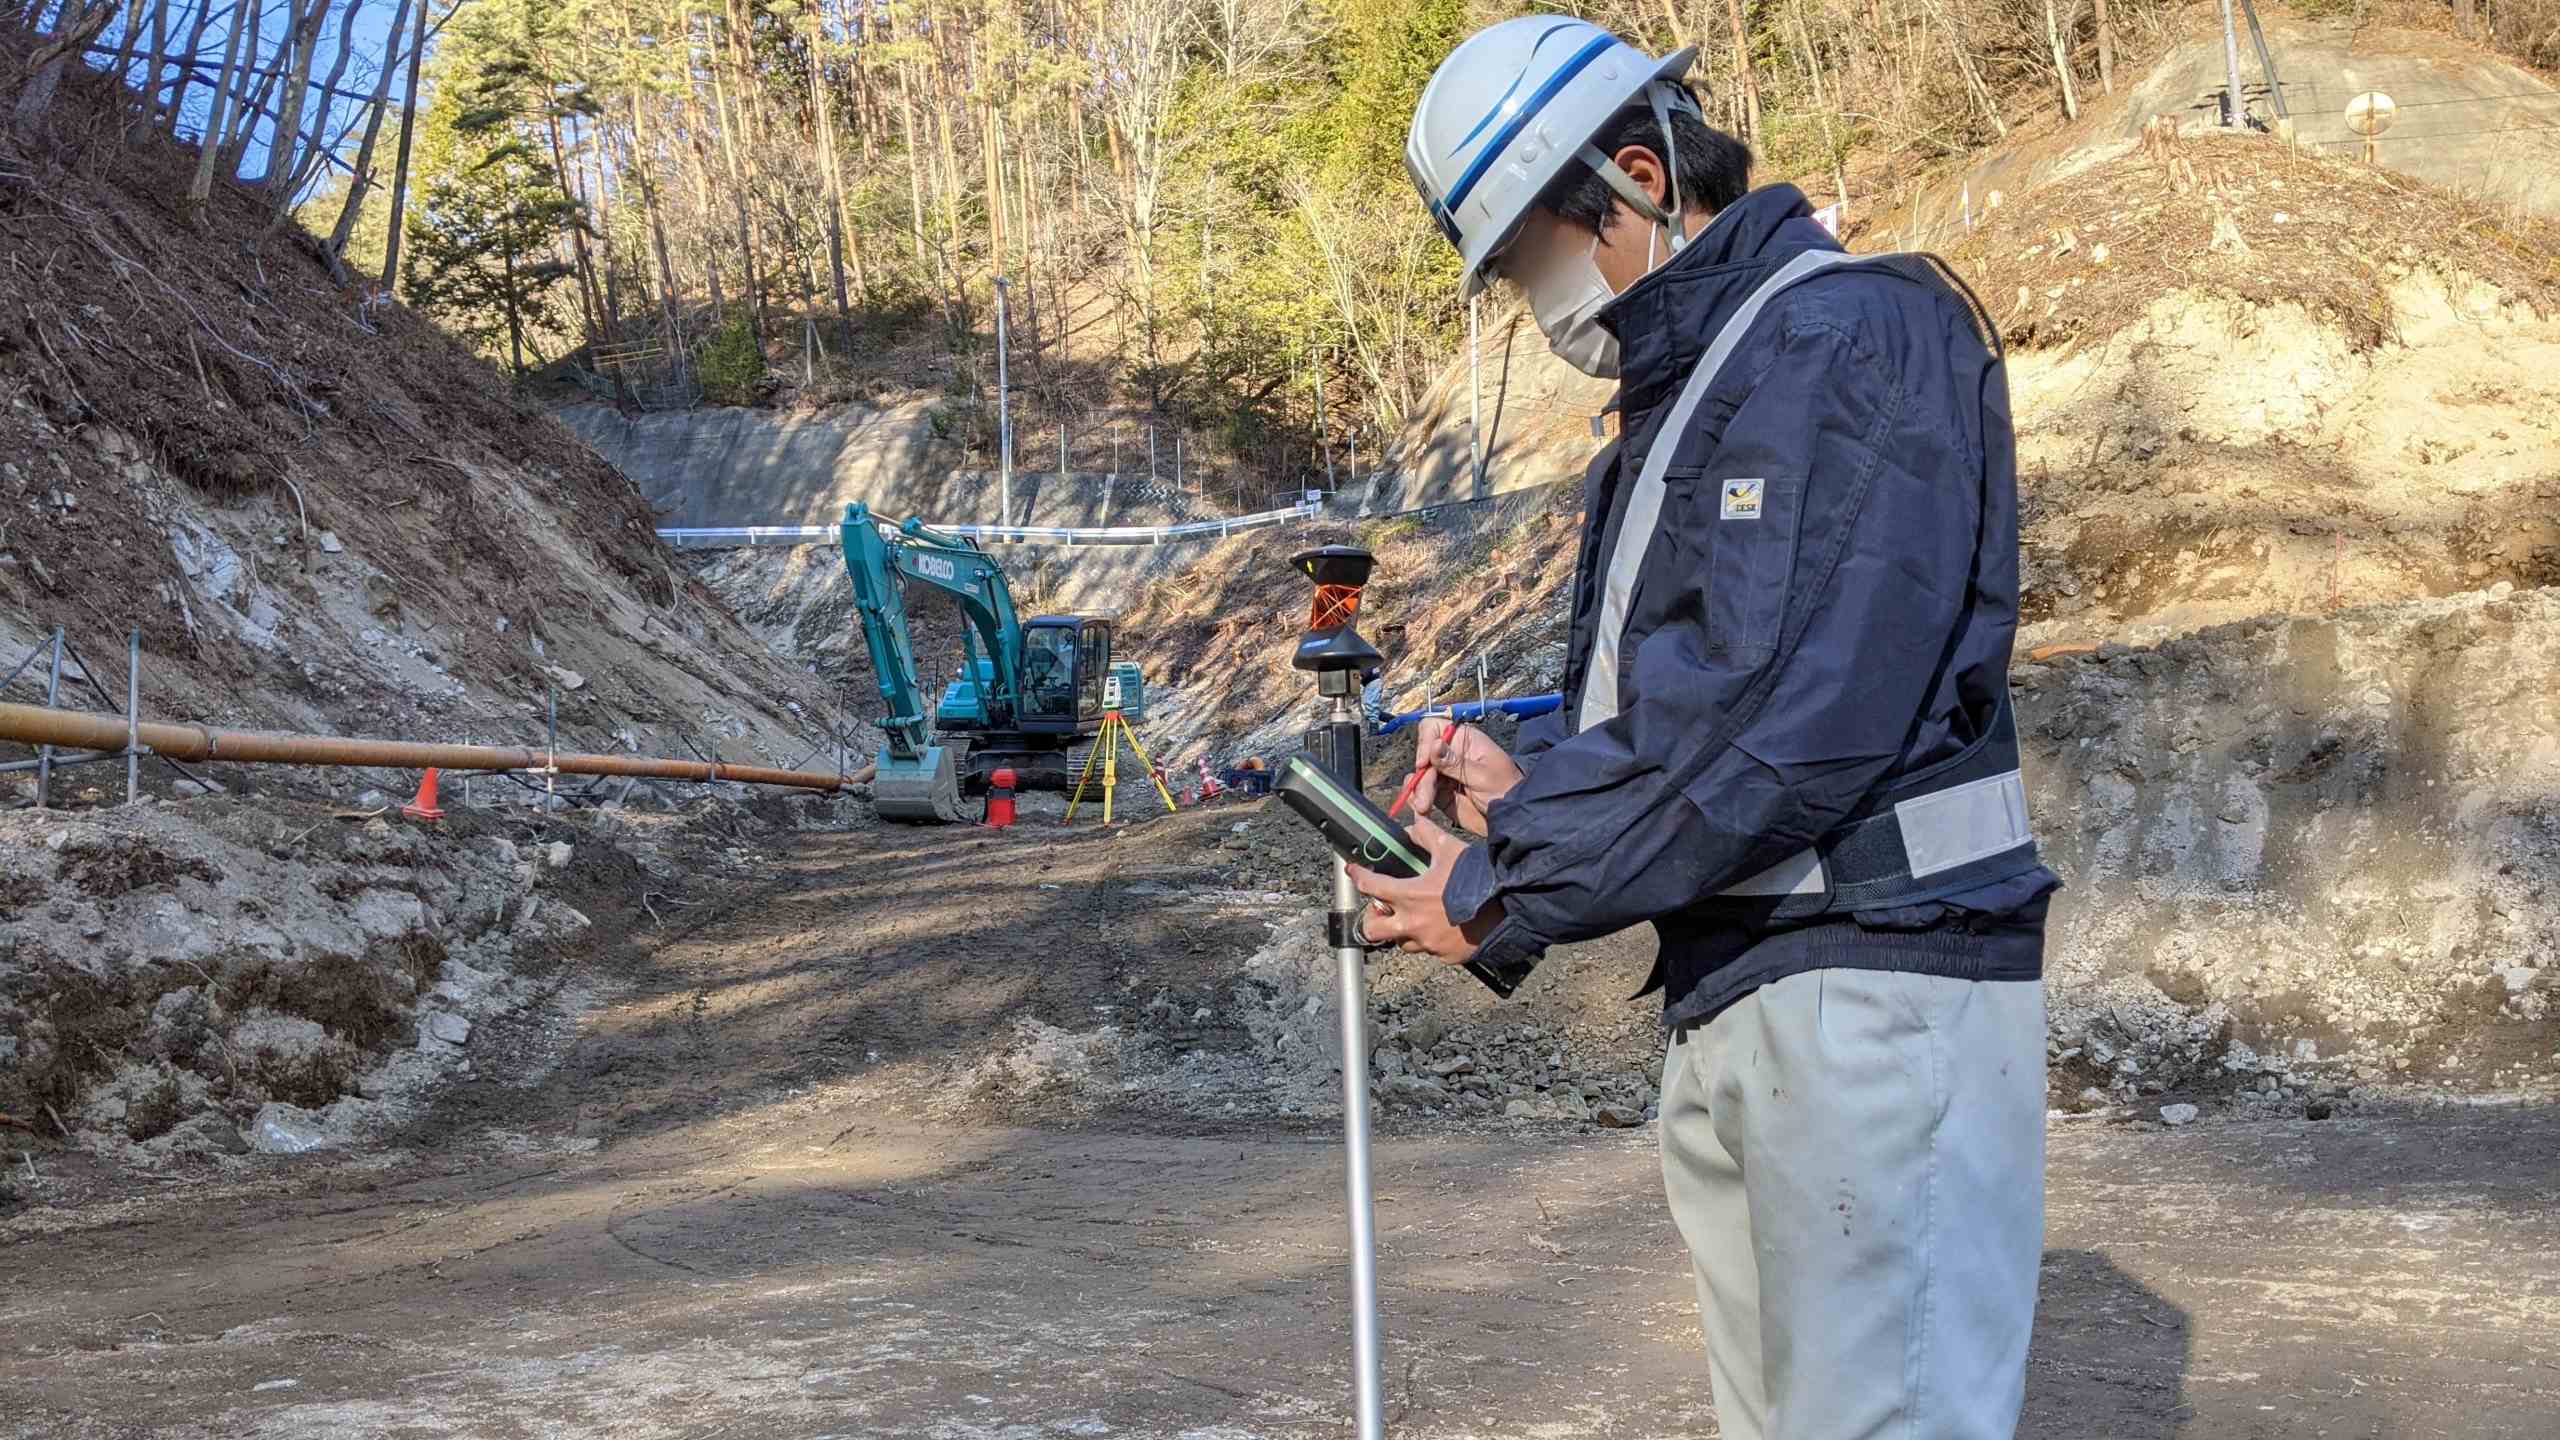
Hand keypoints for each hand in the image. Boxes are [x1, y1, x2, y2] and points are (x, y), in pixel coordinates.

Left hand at [1348, 815, 1505, 965]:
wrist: (1510, 908)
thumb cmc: (1479, 879)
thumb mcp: (1451, 849)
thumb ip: (1427, 836)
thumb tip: (1415, 823)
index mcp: (1409, 896)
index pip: (1371, 886)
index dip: (1358, 876)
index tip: (1354, 871)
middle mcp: (1413, 924)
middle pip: (1373, 930)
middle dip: (1372, 919)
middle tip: (1381, 908)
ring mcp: (1428, 944)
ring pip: (1401, 942)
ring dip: (1401, 930)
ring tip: (1414, 917)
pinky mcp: (1444, 956)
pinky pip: (1428, 951)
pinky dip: (1428, 940)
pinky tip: (1440, 927)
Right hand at [1410, 719, 1522, 835]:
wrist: (1512, 817)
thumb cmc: (1506, 790)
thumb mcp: (1483, 775)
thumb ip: (1456, 763)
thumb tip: (1434, 745)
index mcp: (1464, 740)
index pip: (1433, 728)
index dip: (1425, 742)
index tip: (1424, 763)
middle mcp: (1450, 754)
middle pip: (1422, 755)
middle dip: (1421, 777)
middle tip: (1424, 799)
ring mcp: (1444, 773)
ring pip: (1418, 775)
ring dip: (1417, 790)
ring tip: (1424, 807)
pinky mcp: (1440, 792)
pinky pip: (1420, 791)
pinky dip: (1416, 799)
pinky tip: (1421, 809)